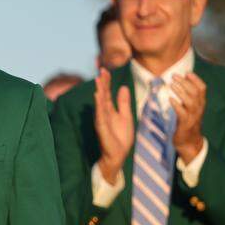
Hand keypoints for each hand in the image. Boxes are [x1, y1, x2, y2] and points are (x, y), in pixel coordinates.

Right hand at [94, 68, 134, 182]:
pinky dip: (98, 104)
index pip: (107, 93)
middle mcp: (103, 112)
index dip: (107, 82)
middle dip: (102, 82)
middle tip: (101, 69)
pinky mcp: (101, 127)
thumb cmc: (121, 138)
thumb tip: (123, 87)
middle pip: (102, 94)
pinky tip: (98, 95)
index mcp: (109, 110)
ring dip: (99, 90)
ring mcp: (101, 119)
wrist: (118, 155)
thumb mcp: (126, 117)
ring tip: (99, 79)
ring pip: (99, 102)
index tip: (106, 70)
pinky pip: (99, 113)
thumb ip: (123, 103)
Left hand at [170, 72, 206, 163]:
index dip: (196, 79)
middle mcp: (199, 109)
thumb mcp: (190, 108)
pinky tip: (170, 99)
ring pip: (190, 101)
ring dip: (180, 91)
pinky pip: (182, 113)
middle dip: (185, 82)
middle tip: (174, 76)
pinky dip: (176, 105)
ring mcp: (193, 116)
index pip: (202, 88)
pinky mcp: (185, 124)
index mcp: (201, 104)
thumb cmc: (187, 122)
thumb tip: (180, 81)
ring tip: (171, 84)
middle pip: (195, 92)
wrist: (189, 142)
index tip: (187, 73)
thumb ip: (188, 96)